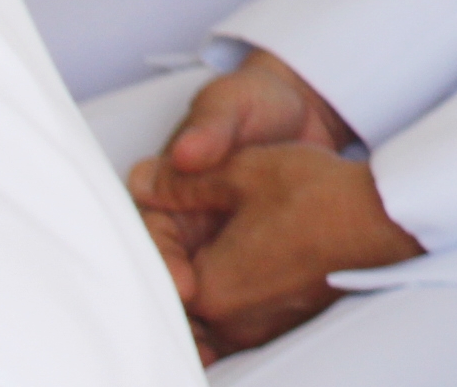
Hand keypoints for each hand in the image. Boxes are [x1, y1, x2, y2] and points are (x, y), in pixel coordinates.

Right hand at [127, 51, 359, 319]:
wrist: (303, 110)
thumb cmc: (256, 104)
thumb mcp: (233, 105)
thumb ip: (212, 127)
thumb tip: (185, 151)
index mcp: (167, 193)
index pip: (152, 236)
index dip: (164, 263)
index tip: (185, 283)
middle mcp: (183, 224)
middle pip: (168, 276)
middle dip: (178, 309)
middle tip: (198, 338)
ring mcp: (212, 244)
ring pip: (196, 293)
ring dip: (200, 325)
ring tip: (210, 351)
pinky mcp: (244, 258)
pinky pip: (229, 294)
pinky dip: (230, 320)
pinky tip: (234, 344)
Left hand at [134, 145, 420, 354]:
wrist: (386, 214)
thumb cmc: (317, 192)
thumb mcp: (244, 171)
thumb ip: (184, 181)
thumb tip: (142, 180)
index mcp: (209, 289)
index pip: (159, 271)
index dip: (156, 238)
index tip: (165, 211)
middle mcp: (231, 320)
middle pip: (182, 299)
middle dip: (176, 266)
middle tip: (181, 238)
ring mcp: (261, 326)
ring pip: (211, 314)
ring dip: (204, 284)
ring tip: (208, 251)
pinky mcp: (287, 320)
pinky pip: (241, 320)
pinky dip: (232, 298)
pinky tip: (243, 262)